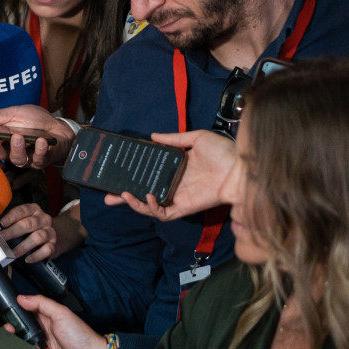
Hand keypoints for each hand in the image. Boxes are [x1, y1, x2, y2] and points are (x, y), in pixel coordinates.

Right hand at [0, 105, 74, 167]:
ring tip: (19, 137)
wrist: (59, 127)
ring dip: (17, 148)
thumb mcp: (15, 113)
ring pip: (16, 159)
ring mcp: (25, 157)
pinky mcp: (40, 161)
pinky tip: (40, 141)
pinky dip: (39, 149)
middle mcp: (9, 150)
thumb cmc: (35, 120)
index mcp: (0, 137)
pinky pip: (38, 159)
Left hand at [0, 203, 56, 262]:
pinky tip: (28, 259)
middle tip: (3, 238)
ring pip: (38, 237)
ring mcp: (50, 232)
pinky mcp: (54, 245)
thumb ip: (13, 223)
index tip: (2, 223)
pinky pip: (46, 250)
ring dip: (23, 246)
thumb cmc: (35, 228)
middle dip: (13, 231)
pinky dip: (36, 255)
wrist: (59, 234)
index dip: (12, 216)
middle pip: (29, 224)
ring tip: (13, 253)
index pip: (23, 210)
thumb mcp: (25, 220)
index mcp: (34, 210)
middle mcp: (43, 219)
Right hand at [14, 295, 107, 348]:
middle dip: (7, 322)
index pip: (22, 308)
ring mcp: (38, 343)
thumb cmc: (80, 336)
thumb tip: (21, 297)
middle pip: (17, 324)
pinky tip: (15, 346)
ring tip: (10, 333)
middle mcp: (39, 328)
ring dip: (11, 335)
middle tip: (2, 323)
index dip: (9, 307)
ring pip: (18, 338)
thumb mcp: (61, 314)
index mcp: (44, 315)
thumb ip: (42, 303)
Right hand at [104, 130, 235, 220]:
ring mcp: (178, 197)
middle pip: (143, 194)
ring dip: (134, 204)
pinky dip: (152, 208)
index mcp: (175, 169)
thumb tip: (152, 136)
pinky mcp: (184, 207)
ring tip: (123, 195)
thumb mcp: (196, 137)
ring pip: (150, 207)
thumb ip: (174, 138)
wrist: (241, 167)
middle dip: (124, 197)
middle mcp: (173, 185)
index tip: (117, 173)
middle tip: (107, 196)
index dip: (132, 176)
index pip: (148, 175)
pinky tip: (146, 197)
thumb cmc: (224, 151)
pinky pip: (163, 213)